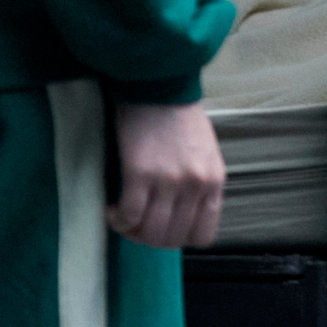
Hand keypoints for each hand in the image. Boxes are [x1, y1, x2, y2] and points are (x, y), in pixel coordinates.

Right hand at [108, 100, 225, 249]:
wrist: (160, 87)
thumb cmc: (180, 118)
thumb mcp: (205, 155)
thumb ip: (200, 185)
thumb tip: (183, 216)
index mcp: (214, 181)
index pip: (203, 235)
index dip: (179, 239)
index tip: (162, 228)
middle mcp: (196, 185)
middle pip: (172, 238)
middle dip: (150, 238)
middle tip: (136, 224)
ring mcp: (169, 181)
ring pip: (150, 232)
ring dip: (132, 231)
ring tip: (123, 216)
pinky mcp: (140, 174)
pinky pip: (129, 216)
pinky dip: (117, 220)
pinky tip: (112, 209)